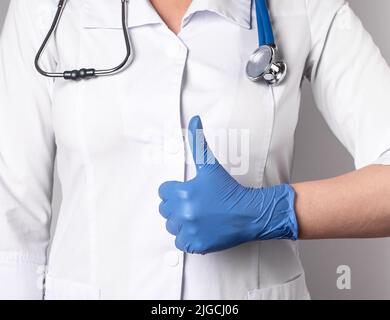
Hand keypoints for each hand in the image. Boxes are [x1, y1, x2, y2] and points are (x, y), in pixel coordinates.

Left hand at [158, 116, 297, 253]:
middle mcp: (184, 213)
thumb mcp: (211, 165)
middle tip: (195, 204)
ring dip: (182, 222)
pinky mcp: (196, 244)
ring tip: (199, 216)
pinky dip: (189, 238)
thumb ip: (198, 142)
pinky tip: (201, 229)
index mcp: (183, 193)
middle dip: (177, 206)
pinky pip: (181, 242)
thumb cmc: (229, 190)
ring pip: (172, 226)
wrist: (249, 213)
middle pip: (165, 210)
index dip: (174, 191)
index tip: (188, 192)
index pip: (163, 192)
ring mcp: (190, 230)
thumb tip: (194, 120)